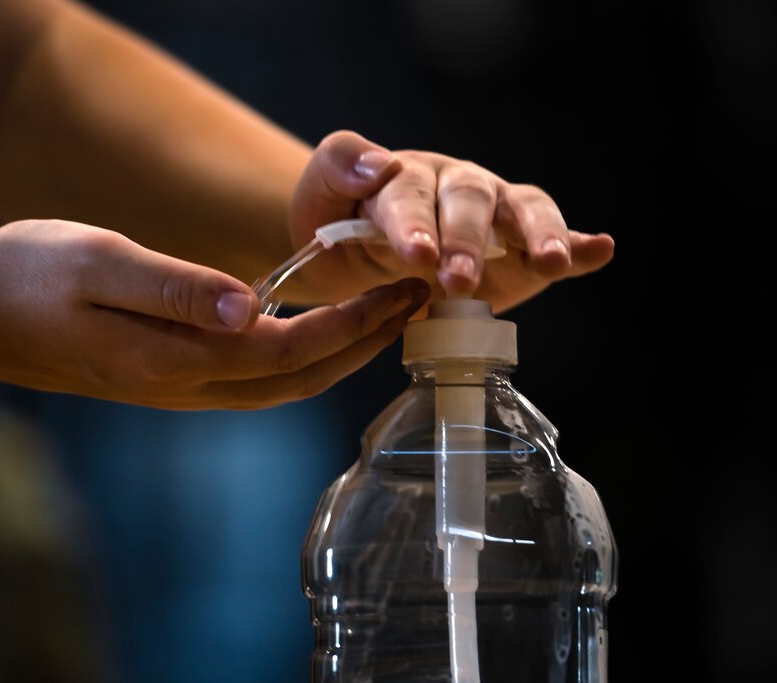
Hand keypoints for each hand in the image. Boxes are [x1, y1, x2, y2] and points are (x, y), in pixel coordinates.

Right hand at [0, 220, 429, 409]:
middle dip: (363, 345)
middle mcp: (184, 386)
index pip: (289, 350)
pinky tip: (312, 329)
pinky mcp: (166, 377)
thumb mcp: (97, 264)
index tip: (400, 289)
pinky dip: (299, 357)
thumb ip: (174, 288)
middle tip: (415, 303)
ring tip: (381, 315)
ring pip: (278, 385)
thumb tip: (253, 306)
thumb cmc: (29, 278)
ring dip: (337, 354)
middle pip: (297, 378)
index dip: (352, 324)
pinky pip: (252, 378)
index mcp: (174, 357)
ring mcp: (175, 389)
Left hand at [287, 131, 614, 313]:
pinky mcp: (519, 250)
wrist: (353, 247)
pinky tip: (599, 249)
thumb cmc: (338, 219)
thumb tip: (379, 164)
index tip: (416, 254)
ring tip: (551, 261)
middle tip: (458, 280)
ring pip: (521, 212)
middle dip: (468, 241)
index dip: (414, 223)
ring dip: (538, 236)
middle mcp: (455, 188)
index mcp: (403, 177)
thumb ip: (339, 169)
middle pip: (471, 203)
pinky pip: (553, 242)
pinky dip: (578, 247)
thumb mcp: (319, 194)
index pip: (410, 195)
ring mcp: (494, 215)